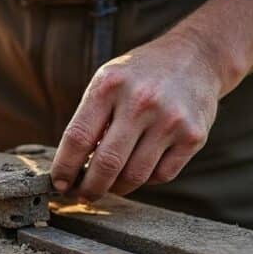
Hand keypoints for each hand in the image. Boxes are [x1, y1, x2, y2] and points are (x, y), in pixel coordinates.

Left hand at [50, 0, 252, 200]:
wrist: (194, 57)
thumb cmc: (139, 76)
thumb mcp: (108, 81)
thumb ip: (91, 119)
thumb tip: (73, 169)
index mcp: (110, 85)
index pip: (78, 138)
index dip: (64, 168)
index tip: (58, 184)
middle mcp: (141, 101)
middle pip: (107, 164)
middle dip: (90, 188)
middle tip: (83, 196)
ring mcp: (170, 120)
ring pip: (135, 176)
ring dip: (118, 187)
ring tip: (110, 184)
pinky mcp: (193, 136)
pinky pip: (162, 175)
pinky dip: (146, 179)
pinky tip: (140, 168)